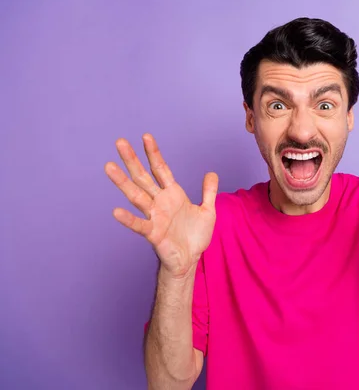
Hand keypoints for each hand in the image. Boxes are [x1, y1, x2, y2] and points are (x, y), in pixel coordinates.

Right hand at [105, 134, 217, 277]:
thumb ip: (208, 192)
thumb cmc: (195, 236)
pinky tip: (116, 211)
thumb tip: (212, 173)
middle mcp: (160, 202)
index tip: (145, 136)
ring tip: (109, 167)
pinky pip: (140, 225)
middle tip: (120, 141)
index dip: (154, 153)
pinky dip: (129, 219)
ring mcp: (154, 216)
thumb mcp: (208, 211)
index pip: (161, 169)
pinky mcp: (153, 233)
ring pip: (136, 196)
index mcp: (172, 194)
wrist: (190, 260)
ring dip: (123, 182)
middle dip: (132, 160)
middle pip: (143, 177)